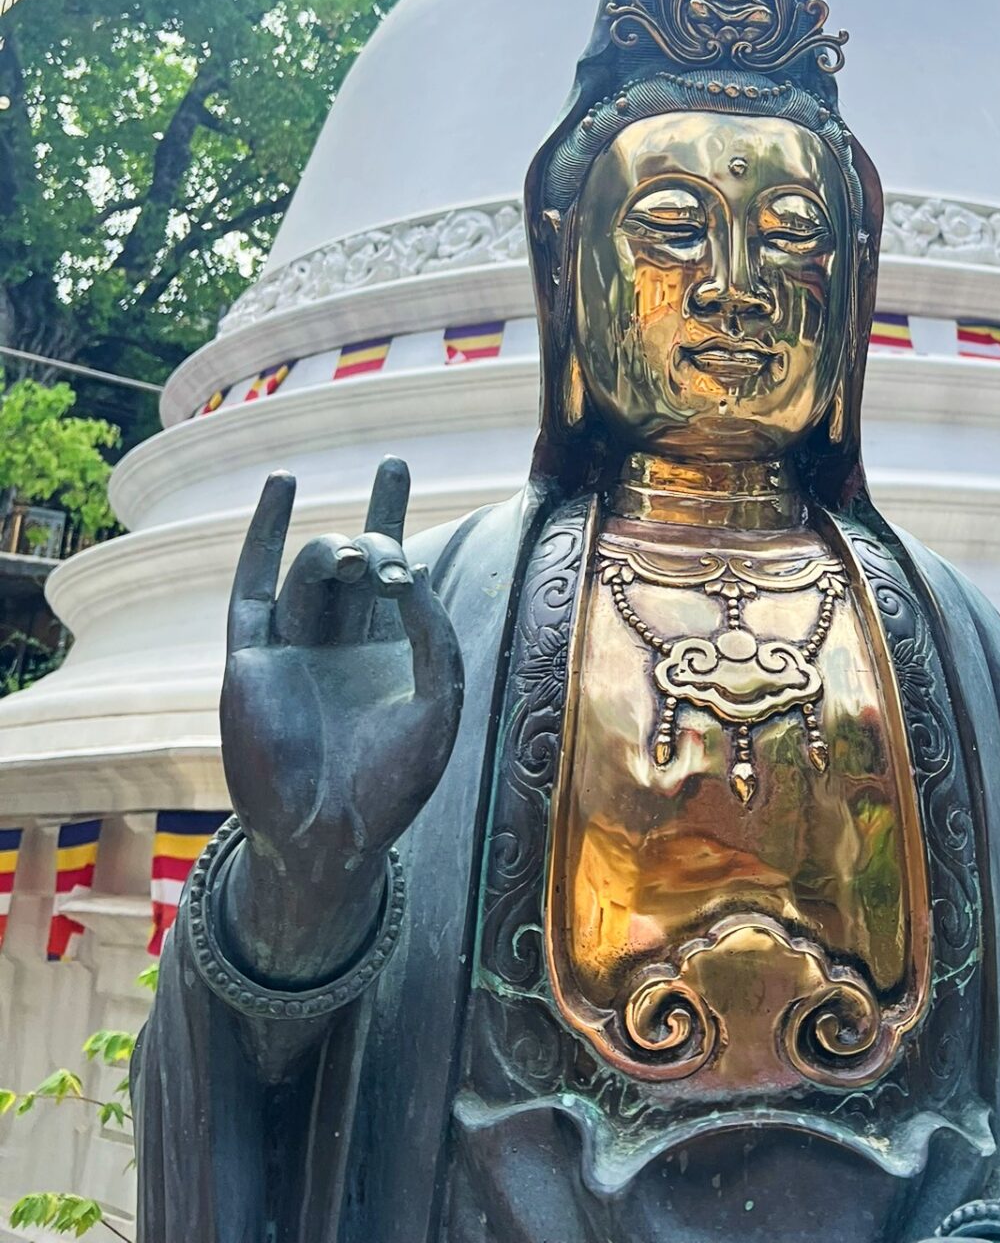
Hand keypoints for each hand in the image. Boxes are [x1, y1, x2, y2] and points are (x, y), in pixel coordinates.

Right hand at [218, 458, 463, 977]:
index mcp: (385, 651)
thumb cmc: (393, 784)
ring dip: (337, 550)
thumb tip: (414, 573)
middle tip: (392, 564)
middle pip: (352, 560)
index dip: (390, 515)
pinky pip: (252, 586)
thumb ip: (434, 635)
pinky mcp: (252, 658)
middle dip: (376, 541)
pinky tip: (283, 485)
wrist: (330, 839)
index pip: (389, 569)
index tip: (392, 469)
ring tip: (360, 558)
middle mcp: (338, 642)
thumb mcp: (439, 702)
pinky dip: (263, 533)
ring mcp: (293, 648)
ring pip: (311, 570)